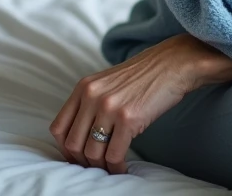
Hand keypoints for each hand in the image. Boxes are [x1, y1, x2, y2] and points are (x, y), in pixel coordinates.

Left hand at [49, 34, 209, 173]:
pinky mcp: (128, 119)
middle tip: (95, 166)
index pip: (58, 128)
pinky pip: (113, 155)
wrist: (172, 65)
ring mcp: (109, 107)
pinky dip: (116, 167)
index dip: (65, 149)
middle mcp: (91, 96)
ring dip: (100, 167)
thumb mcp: (107, 83)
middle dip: (82, 162)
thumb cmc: (143, 76)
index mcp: (83, 87)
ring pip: (92, 153)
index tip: (76, 157)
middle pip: (73, 144)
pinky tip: (122, 167)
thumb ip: (90, 103)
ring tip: (110, 167)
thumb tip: (81, 137)